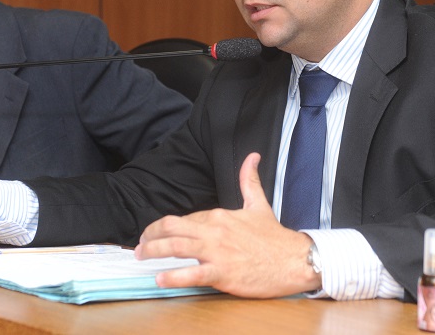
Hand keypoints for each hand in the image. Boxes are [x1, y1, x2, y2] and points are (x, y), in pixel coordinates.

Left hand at [134, 152, 319, 297]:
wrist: (294, 260)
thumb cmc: (275, 238)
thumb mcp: (259, 205)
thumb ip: (249, 181)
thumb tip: (251, 156)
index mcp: (221, 215)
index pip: (186, 218)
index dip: (169, 227)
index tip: (159, 234)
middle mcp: (216, 230)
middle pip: (173, 227)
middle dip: (151, 234)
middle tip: (140, 244)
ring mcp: (218, 252)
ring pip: (177, 247)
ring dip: (154, 250)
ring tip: (141, 256)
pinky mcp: (223, 273)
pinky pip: (192, 274)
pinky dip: (173, 276)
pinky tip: (160, 278)